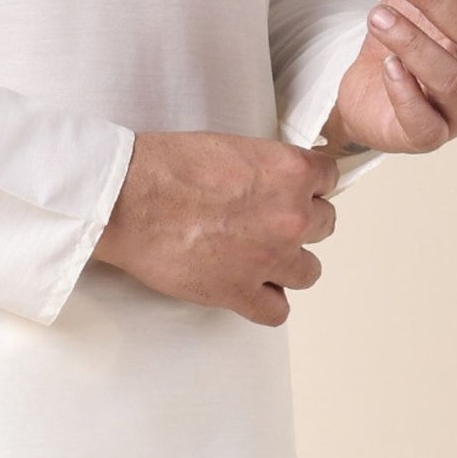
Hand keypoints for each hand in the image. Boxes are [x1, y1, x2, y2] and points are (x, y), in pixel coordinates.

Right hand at [92, 129, 342, 325]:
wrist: (127, 198)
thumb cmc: (165, 166)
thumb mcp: (231, 145)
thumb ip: (265, 166)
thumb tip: (275, 181)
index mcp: (289, 171)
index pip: (329, 178)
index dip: (309, 185)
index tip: (296, 190)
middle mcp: (290, 216)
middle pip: (324, 225)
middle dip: (300, 223)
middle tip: (271, 222)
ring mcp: (269, 259)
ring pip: (309, 272)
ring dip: (289, 265)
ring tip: (262, 258)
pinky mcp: (241, 292)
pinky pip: (277, 311)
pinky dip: (265, 302)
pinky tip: (250, 290)